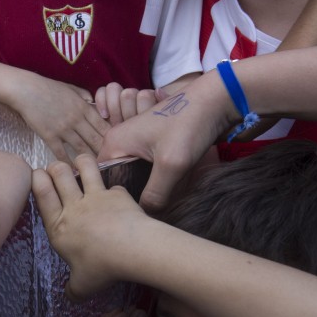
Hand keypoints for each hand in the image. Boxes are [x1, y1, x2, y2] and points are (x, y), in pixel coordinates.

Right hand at [12, 77, 109, 162]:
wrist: (26, 90)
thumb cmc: (48, 87)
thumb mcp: (71, 88)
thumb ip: (84, 96)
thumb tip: (94, 104)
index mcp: (83, 107)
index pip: (103, 126)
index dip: (111, 138)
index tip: (116, 146)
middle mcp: (76, 119)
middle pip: (96, 139)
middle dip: (105, 152)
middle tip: (111, 162)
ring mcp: (63, 128)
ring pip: (81, 148)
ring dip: (89, 159)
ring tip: (96, 169)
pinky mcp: (49, 135)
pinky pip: (61, 152)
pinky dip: (68, 162)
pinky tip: (73, 170)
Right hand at [33, 155, 147, 300]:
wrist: (132, 249)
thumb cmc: (101, 267)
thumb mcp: (82, 286)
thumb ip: (73, 290)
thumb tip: (69, 296)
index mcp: (59, 227)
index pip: (41, 195)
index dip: (36, 180)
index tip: (36, 173)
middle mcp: (74, 207)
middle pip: (59, 174)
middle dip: (55, 166)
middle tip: (56, 167)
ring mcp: (97, 197)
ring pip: (85, 167)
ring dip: (81, 161)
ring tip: (81, 162)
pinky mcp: (118, 195)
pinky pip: (114, 186)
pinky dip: (114, 190)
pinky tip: (117, 196)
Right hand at [98, 70, 237, 210]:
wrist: (215, 102)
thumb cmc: (189, 126)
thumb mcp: (171, 165)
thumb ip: (155, 194)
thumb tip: (147, 215)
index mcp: (114, 143)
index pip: (101, 180)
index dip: (115, 198)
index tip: (130, 211)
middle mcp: (120, 141)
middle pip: (118, 178)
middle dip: (131, 194)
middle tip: (147, 210)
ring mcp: (136, 141)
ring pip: (133, 174)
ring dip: (145, 187)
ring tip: (158, 202)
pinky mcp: (151, 143)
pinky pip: (145, 167)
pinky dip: (154, 178)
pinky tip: (166, 189)